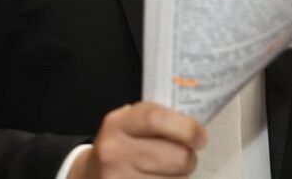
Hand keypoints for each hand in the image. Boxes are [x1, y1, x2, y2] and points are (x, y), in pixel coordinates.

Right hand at [69, 102, 206, 177]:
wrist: (91, 174)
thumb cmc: (120, 144)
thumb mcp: (130, 123)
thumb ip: (158, 119)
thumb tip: (196, 127)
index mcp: (118, 124)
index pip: (157, 119)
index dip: (187, 128)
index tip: (200, 137)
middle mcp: (114, 152)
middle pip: (177, 157)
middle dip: (189, 158)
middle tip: (185, 155)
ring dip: (180, 177)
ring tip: (167, 170)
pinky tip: (159, 178)